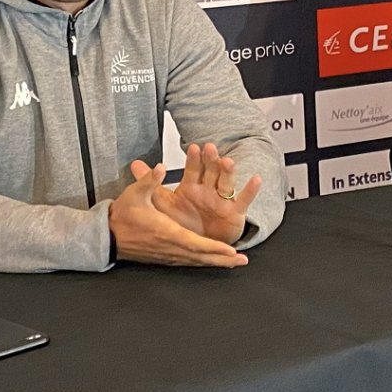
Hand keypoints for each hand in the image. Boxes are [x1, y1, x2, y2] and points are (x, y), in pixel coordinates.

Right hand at [108, 162, 247, 267]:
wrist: (108, 235)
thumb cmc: (121, 214)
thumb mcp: (134, 194)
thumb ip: (149, 180)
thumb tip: (160, 167)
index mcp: (165, 231)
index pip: (194, 242)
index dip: (214, 247)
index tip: (230, 249)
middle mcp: (170, 246)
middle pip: (200, 256)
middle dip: (222, 259)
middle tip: (241, 260)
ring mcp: (167, 254)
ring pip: (196, 261)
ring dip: (216, 262)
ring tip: (234, 262)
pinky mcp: (164, 257)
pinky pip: (188, 261)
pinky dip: (202, 262)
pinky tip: (212, 261)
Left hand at [134, 143, 260, 245]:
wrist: (195, 243)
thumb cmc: (182, 220)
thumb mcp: (162, 200)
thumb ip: (150, 182)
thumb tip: (135, 164)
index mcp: (191, 186)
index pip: (193, 169)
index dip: (193, 159)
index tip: (193, 148)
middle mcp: (208, 190)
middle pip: (210, 172)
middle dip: (210, 160)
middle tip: (210, 148)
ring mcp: (222, 200)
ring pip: (226, 183)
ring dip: (228, 172)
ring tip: (227, 161)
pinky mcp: (234, 212)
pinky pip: (243, 200)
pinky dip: (250, 190)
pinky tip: (256, 179)